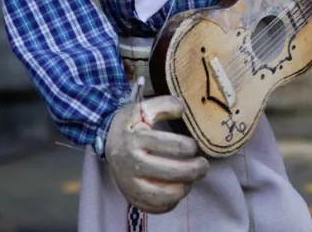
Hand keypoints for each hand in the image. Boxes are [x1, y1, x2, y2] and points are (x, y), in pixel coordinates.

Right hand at [105, 96, 209, 213]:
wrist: (107, 140)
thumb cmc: (131, 124)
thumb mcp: (144, 107)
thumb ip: (165, 104)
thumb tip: (183, 109)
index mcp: (136, 139)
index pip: (169, 146)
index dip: (188, 147)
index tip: (194, 146)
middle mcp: (130, 163)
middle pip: (168, 172)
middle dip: (192, 170)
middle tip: (203, 166)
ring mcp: (128, 182)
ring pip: (159, 195)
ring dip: (182, 189)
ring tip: (191, 181)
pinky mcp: (129, 195)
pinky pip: (151, 207)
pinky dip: (168, 204)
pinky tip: (177, 192)